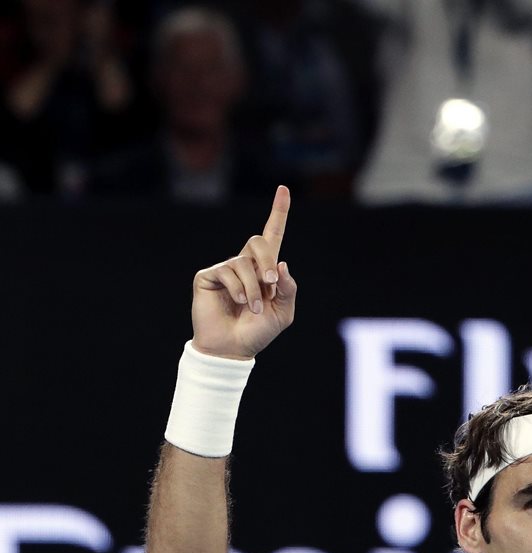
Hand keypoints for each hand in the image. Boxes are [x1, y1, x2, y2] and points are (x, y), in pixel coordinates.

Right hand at [192, 187, 296, 359]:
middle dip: (267, 262)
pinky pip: (228, 272)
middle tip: (270, 284)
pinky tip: (239, 303)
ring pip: (244, 263)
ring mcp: (225, 269)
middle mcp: (244, 264)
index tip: (283, 189)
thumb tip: (281, 262)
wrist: (233, 348)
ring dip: (254, 288)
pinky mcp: (207, 276)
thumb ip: (288, 288)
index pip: (273, 235)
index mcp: (265, 269)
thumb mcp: (283, 311)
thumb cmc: (258, 331)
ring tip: (252, 307)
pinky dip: (239, 289)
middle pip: (259, 242)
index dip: (278, 212)